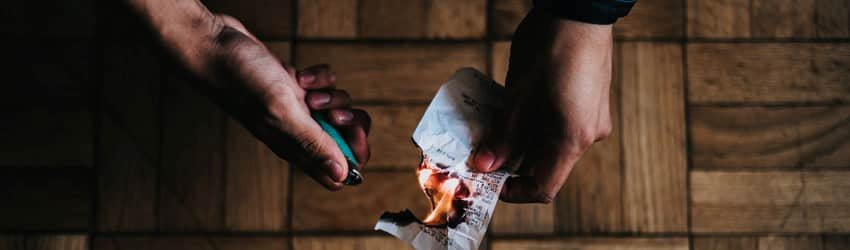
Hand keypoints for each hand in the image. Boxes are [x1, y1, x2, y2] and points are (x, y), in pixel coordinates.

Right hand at [193, 15, 369, 189]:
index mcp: (295, 148)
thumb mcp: (283, 112)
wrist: (214, 46)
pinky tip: (300, 74)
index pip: (336, 173)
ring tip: (307, 90)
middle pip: (346, 140)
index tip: (349, 136)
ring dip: (333, 96)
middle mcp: (298, 133)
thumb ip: (313, 143)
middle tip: (332, 112)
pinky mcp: (296, 88)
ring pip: (338, 109)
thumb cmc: (240, 79)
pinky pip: (326, 85)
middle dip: (350, 123)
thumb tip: (341, 175)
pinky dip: (320, 77)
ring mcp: (297, 109)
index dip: (352, 159)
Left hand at [471, 9, 612, 202]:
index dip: (515, 192)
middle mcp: (588, 134)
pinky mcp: (589, 102)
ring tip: (493, 128)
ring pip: (552, 145)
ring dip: (522, 142)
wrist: (580, 9)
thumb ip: (504, 134)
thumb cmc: (551, 47)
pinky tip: (514, 110)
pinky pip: (561, 126)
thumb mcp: (519, 94)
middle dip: (513, 163)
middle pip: (547, 166)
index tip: (490, 183)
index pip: (545, 187)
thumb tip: (484, 164)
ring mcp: (592, 118)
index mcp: (573, 138)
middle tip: (482, 152)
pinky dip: (536, 126)